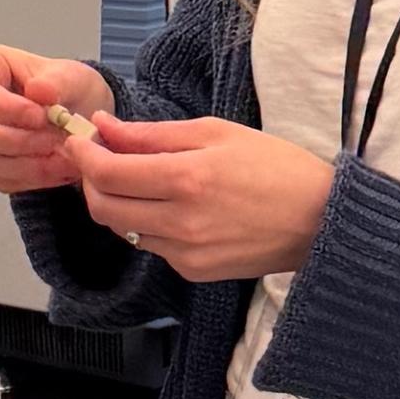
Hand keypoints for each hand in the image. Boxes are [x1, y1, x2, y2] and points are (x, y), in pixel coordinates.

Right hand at [0, 38, 113, 193]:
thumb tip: (39, 90)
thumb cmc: (62, 88)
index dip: (6, 107)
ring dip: (22, 164)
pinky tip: (54, 170)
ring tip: (60, 158)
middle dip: (10, 139)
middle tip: (50, 141)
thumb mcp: (71, 76)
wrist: (72, 115)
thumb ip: (58, 82)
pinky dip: (26, 178)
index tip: (40, 117)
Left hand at [72, 113, 334, 286]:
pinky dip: (147, 224)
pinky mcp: (193, 271)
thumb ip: (152, 134)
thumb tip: (104, 127)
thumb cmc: (275, 166)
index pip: (108, 174)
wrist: (320, 220)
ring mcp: (186, 253)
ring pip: (124, 229)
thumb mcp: (216, 133)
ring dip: (117, 203)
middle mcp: (181, 222)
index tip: (79, 140)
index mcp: (187, 179)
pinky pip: (152, 246)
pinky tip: (169, 206)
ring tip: (135, 179)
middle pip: (104, 207)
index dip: (84, 156)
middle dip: (91, 181)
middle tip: (99, 159)